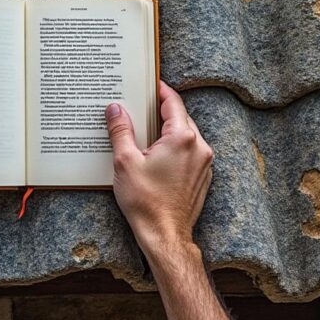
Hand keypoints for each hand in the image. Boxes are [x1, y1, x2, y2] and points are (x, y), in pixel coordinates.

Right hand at [105, 81, 213, 247]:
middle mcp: (199, 147)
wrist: (165, 235)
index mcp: (182, 138)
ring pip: (187, 135)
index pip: (172, 102)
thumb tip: (115, 109)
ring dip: (169, 130)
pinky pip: (190, 152)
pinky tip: (157, 156)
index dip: (160, 91)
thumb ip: (121, 130)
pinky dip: (176, 148)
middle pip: (180, 117)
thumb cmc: (146, 202)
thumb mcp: (125, 161)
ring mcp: (204, 163)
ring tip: (147, 133)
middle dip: (162, 111)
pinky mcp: (203, 177)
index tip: (150, 84)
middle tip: (142, 107)